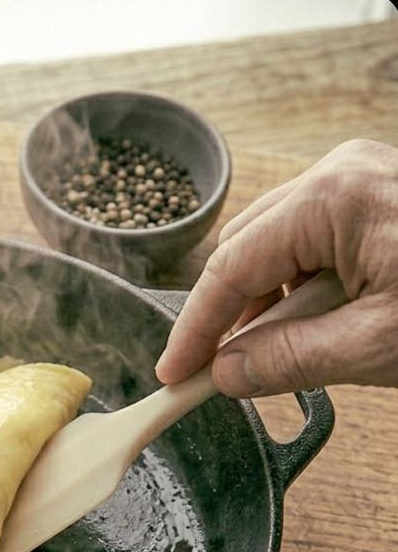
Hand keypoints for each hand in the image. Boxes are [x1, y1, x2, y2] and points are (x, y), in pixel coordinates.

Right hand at [155, 138, 397, 395]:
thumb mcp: (377, 345)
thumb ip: (287, 361)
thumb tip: (223, 375)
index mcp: (336, 197)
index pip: (232, 267)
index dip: (195, 329)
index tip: (174, 375)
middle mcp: (338, 176)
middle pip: (245, 251)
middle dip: (227, 317)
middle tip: (218, 375)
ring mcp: (355, 183)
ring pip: (271, 250)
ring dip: (263, 308)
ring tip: (279, 354)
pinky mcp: (369, 201)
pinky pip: (305, 247)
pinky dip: (296, 294)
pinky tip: (312, 327)